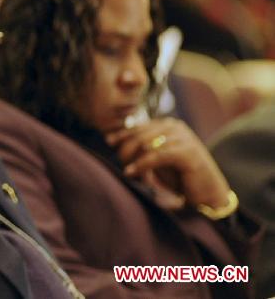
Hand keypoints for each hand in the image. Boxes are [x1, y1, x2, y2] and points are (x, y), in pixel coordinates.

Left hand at [106, 117, 230, 208]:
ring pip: (145, 144)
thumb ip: (140, 148)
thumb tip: (111, 140)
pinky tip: (132, 173)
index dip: (122, 134)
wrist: (209, 193)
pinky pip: (156, 156)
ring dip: (133, 159)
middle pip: (138, 134)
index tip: (109, 141)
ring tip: (129, 172)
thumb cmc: (180, 176)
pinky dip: (141, 165)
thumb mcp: (157, 158)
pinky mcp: (187, 152)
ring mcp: (183, 138)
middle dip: (126, 150)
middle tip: (123, 165)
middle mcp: (176, 127)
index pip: (138, 126)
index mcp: (168, 125)